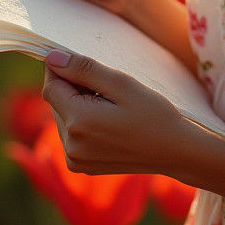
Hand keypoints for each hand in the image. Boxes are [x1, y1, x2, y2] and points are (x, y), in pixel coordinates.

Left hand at [41, 51, 192, 175]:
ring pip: (62, 118)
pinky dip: (82, 123)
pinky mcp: (81, 166)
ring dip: (77, 105)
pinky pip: (70, 135)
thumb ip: (83, 69)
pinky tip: (108, 121)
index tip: (78, 60)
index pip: (51, 87)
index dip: (60, 70)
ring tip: (110, 105)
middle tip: (106, 85)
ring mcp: (75, 159)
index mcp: (79, 122)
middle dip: (73, 88)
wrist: (173, 150)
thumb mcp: (121, 83)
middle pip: (56, 103)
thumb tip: (52, 58)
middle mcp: (70, 145)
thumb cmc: (153, 113)